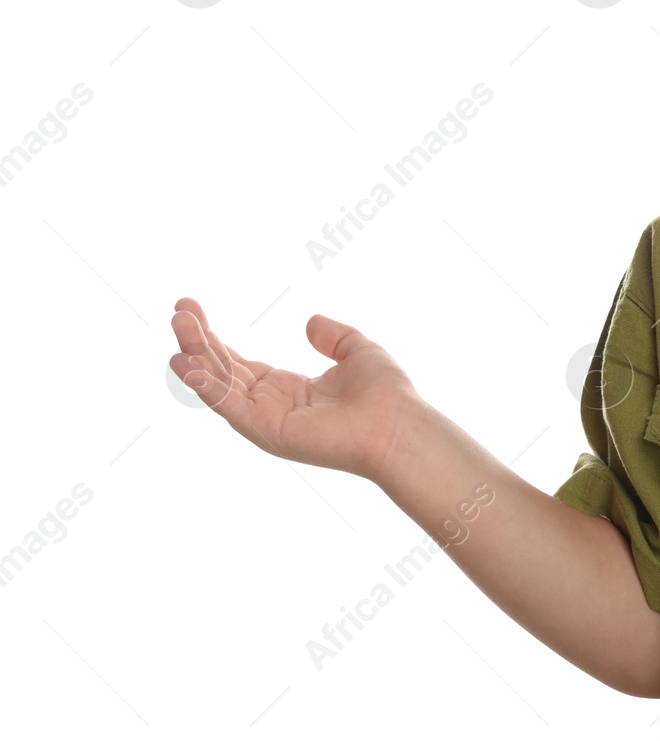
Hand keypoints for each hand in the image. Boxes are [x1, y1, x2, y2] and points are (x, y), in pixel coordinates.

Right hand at [169, 297, 425, 479]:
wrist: (400, 424)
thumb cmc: (388, 395)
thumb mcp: (358, 351)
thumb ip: (334, 336)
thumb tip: (310, 322)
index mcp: (287, 389)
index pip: (238, 363)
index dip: (213, 339)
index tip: (191, 309)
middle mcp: (270, 406)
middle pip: (221, 371)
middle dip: (197, 342)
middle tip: (178, 311)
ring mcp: (265, 420)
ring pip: (219, 386)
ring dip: (195, 358)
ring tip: (177, 330)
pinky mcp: (267, 431)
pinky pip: (229, 406)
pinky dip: (206, 387)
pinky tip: (187, 365)